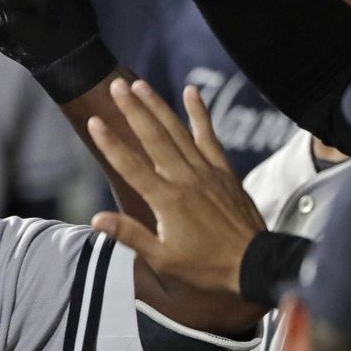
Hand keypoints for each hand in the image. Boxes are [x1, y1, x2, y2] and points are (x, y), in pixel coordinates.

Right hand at [88, 80, 265, 295]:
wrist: (255, 265)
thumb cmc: (205, 266)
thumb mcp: (163, 259)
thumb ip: (130, 235)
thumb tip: (97, 219)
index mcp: (167, 199)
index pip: (132, 165)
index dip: (111, 142)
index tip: (95, 121)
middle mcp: (185, 178)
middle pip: (154, 137)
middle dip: (133, 109)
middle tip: (116, 85)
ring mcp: (206, 172)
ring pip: (177, 131)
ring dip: (157, 105)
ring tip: (139, 84)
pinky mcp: (223, 171)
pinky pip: (209, 136)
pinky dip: (200, 114)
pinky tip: (191, 92)